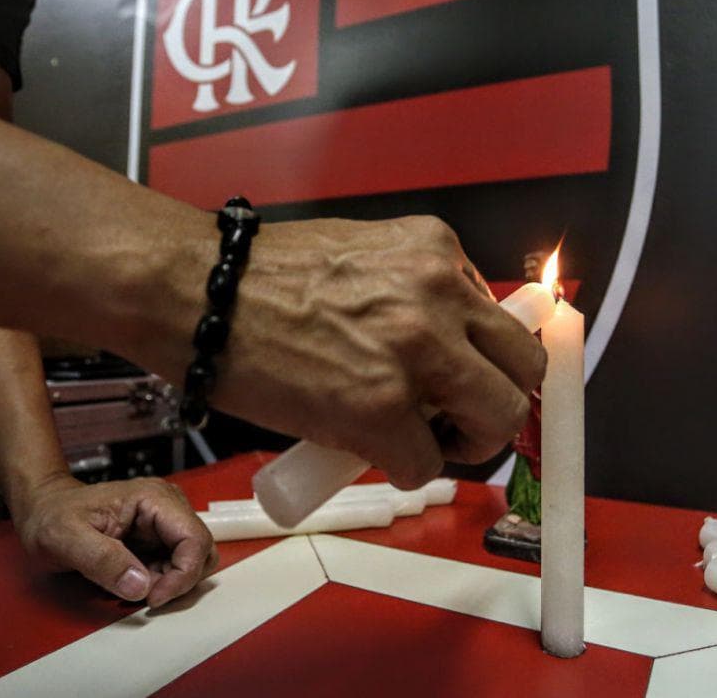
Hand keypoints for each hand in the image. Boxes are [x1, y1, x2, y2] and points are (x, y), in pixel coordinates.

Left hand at [12, 475, 216, 607]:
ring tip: (136, 588)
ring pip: (194, 560)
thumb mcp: (66, 538)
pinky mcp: (158, 538)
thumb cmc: (52, 516)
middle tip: (146, 596)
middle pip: (202, 550)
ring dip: (172, 582)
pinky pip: (176, 565)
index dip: (183, 574)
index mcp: (153, 498)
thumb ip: (103, 560)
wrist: (43, 510)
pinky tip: (132, 583)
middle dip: (180, 580)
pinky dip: (162, 581)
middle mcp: (167, 506)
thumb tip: (141, 586)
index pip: (194, 539)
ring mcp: (165, 522)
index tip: (153, 597)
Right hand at [209, 216, 547, 488]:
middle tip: (457, 416)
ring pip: (497, 417)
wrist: (192, 291)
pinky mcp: (380, 408)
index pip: (506, 316)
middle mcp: (436, 294)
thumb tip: (449, 340)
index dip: (492, 359)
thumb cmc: (256, 280)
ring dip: (464, 440)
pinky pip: (426, 461)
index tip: (480, 379)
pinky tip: (368, 450)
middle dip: (495, 401)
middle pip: (524, 368)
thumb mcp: (360, 256)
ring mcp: (415, 351)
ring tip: (419, 438)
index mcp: (433, 249)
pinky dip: (404, 468)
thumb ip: (413, 290)